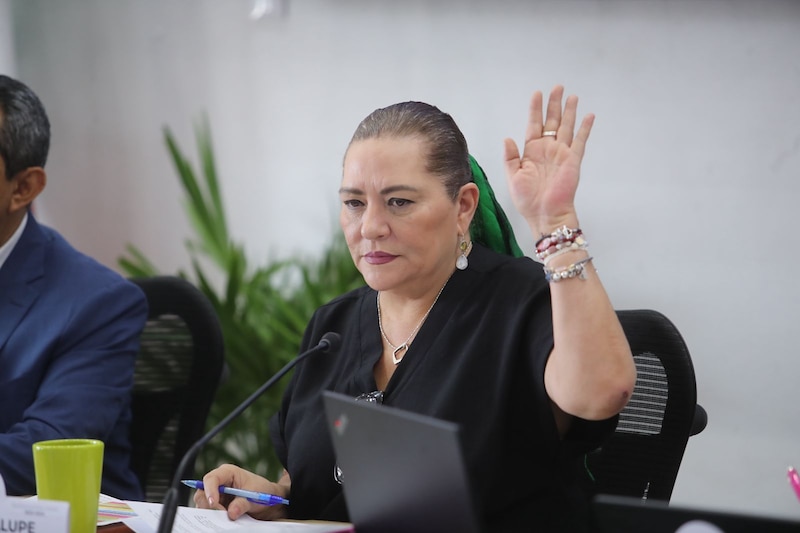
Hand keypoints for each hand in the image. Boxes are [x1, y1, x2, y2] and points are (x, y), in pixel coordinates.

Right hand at [192, 464, 288, 520]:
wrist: (267, 501)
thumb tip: (231, 512)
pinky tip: (223, 521)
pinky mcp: (217, 506)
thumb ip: (242, 503)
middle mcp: (219, 483)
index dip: (210, 490)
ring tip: (225, 518)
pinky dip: (213, 517)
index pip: (212, 479)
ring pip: (203, 504)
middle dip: (208, 505)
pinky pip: (209, 512)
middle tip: (221, 514)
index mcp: (227, 472)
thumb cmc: (261, 490)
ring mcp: (216, 495)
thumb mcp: (254, 495)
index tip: (214, 503)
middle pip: (202, 492)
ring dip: (211, 513)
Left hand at [503, 85, 593, 235]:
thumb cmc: (527, 200)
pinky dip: (585, 128)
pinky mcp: (573, 161)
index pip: (534, 124)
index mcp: (532, 151)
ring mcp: (561, 154)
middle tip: (558, 87)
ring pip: (566, 127)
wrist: (544, 215)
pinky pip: (580, 141)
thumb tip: (507, 138)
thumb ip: (510, 157)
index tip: (537, 93)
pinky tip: (589, 116)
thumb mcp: (512, 177)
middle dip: (554, 104)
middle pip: (552, 121)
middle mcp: (547, 149)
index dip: (535, 109)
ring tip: (572, 96)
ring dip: (569, 111)